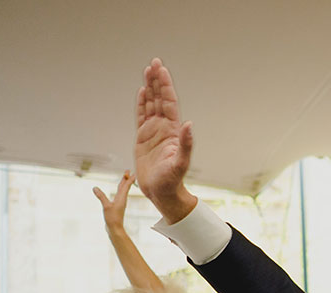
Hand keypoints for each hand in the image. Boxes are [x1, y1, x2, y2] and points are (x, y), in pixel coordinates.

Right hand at [93, 171, 134, 233]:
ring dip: (124, 183)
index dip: (129, 179)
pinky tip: (118, 191)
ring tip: (125, 178)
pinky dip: (120, 190)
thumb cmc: (112, 218)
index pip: (126, 186)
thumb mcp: (106, 206)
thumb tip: (95, 188)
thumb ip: (101, 196)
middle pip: (125, 187)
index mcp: (121, 198)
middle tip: (128, 171)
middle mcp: (122, 199)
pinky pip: (120, 195)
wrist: (115, 229)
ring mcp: (120, 203)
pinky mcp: (117, 206)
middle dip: (126, 178)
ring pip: (122, 191)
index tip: (132, 172)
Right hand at [135, 58, 197, 222]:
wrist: (162, 192)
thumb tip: (189, 125)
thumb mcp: (180, 163)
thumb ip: (186, 144)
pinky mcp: (143, 138)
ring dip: (150, 88)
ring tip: (148, 71)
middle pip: (160, 99)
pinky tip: (141, 92)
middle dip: (158, 81)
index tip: (161, 70)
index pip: (169, 103)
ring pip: (151, 105)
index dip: (165, 86)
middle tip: (154, 63)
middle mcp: (164, 128)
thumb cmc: (172, 180)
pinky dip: (141, 104)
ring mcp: (153, 132)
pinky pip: (141, 117)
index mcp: (172, 131)